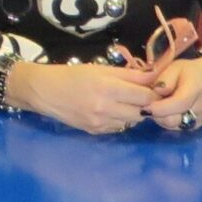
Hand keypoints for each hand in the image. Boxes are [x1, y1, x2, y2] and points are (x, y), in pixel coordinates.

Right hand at [5, 61, 157, 133]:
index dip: (154, 92)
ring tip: (122, 101)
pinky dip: (120, 119)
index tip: (154, 88)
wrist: (43, 91)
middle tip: (139, 95)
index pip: (146, 96)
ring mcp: (101, 123)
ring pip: (133, 121)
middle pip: (143, 111)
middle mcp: (105, 108)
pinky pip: (120, 127)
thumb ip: (131, 74)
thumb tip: (157, 75)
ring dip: (134, 112)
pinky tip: (109, 110)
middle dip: (145, 104)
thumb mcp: (100, 69)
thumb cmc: (72, 75)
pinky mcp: (96, 132)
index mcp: (107, 87)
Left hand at [143, 56, 201, 132]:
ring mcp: (199, 119)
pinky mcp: (195, 126)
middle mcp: (201, 107)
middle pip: (174, 119)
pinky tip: (163, 109)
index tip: (144, 106)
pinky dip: (165, 120)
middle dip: (157, 113)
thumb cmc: (186, 72)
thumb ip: (164, 79)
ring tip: (157, 104)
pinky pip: (175, 127)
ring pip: (173, 125)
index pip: (180, 102)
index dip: (160, 107)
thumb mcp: (173, 67)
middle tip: (147, 103)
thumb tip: (157, 91)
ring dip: (160, 117)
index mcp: (196, 88)